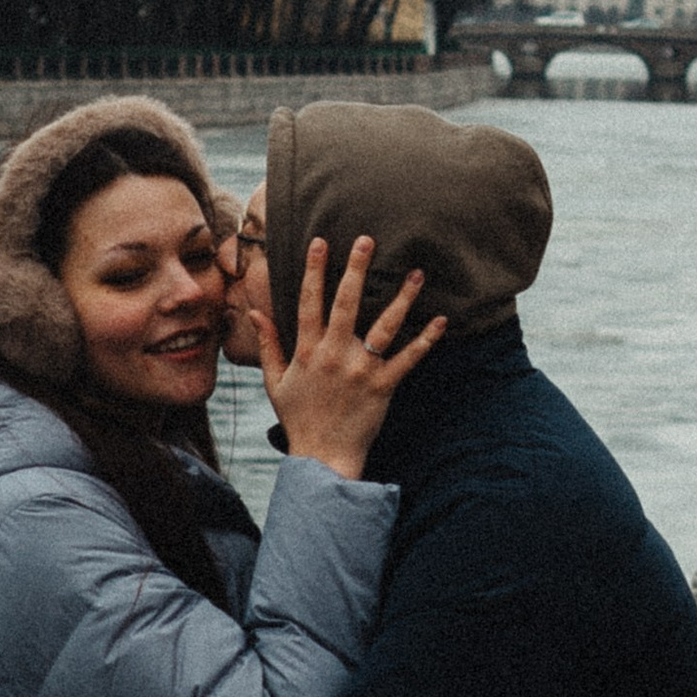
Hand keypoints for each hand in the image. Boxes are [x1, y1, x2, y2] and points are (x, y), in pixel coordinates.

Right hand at [260, 234, 447, 477]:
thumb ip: (268, 344)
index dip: (315, 271)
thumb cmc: (298, 417)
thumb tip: (255, 312)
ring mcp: (361, 370)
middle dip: (356, 269)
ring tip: (416, 273)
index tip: (321, 242)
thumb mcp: (275, 381)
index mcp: (308, 351)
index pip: (309, 302)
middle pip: (346, 304)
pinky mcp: (383, 387)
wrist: (322, 456)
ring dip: (402, 299)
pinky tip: (441, 321)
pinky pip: (408, 359)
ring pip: (384, 327)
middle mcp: (334, 355)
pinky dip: (426, 340)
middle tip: (367, 240)